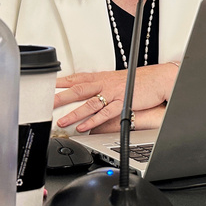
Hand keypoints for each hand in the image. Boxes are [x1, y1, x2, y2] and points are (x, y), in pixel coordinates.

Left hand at [54, 63, 178, 132]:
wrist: (159, 79)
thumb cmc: (141, 80)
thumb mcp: (118, 79)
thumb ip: (104, 85)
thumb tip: (92, 92)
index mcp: (103, 77)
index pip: (78, 78)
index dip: (61, 81)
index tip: (47, 84)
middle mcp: (105, 84)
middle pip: (78, 89)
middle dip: (60, 97)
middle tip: (45, 103)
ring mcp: (113, 93)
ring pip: (89, 103)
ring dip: (74, 113)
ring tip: (61, 121)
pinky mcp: (122, 103)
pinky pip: (105, 113)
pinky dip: (93, 121)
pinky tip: (83, 127)